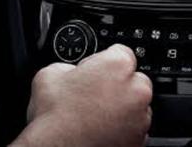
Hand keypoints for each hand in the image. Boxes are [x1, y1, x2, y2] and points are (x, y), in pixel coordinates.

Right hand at [12, 44, 152, 146]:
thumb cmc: (54, 116)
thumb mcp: (52, 73)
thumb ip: (72, 67)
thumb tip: (72, 72)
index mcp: (117, 66)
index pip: (121, 53)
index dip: (105, 62)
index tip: (97, 70)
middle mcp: (136, 90)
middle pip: (134, 80)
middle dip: (118, 86)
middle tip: (95, 96)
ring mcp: (140, 119)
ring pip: (137, 107)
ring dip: (122, 109)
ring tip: (96, 117)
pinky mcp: (139, 141)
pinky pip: (135, 131)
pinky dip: (123, 130)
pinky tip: (101, 131)